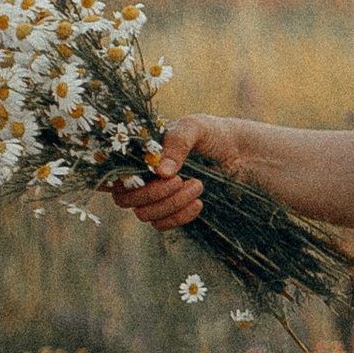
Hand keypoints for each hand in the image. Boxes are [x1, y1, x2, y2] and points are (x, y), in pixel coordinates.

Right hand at [109, 112, 244, 233]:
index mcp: (138, 155)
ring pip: (144, 214)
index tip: (143, 177)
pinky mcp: (172, 212)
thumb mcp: (195, 128)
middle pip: (124, 198)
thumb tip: (160, 171)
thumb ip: (177, 143)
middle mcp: (141, 177)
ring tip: (198, 186)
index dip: (117, 180)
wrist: (241, 152)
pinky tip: (198, 204)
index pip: (112, 173)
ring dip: (170, 204)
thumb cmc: (213, 134)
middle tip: (181, 180)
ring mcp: (155, 197)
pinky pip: (161, 225)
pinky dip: (179, 217)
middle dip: (152, 193)